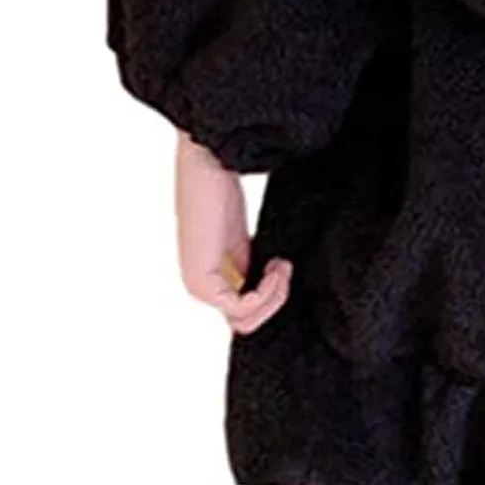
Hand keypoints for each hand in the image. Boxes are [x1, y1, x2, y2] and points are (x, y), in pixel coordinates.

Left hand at [175, 132, 291, 334]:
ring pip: (245, 321)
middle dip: (277, 299)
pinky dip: (268, 293)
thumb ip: (250, 260)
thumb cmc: (221, 185)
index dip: (275, 296)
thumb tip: (278, 272)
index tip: (284, 263)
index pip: (245, 312)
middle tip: (285, 265)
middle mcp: (203, 285)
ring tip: (283, 264)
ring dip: (275, 295)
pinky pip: (240, 309)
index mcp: (213, 274)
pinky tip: (277, 264)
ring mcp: (199, 285)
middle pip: (246, 323)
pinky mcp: (202, 280)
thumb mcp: (242, 232)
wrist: (205, 161)